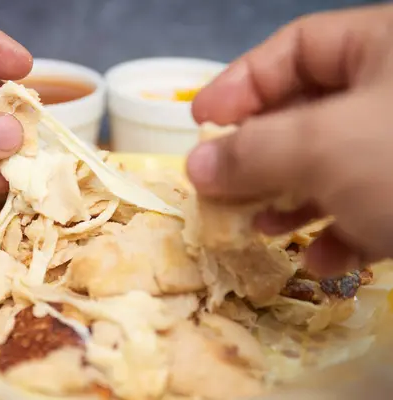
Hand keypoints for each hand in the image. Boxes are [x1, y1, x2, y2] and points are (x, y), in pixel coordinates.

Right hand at [187, 5, 392, 275]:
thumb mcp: (324, 146)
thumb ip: (251, 152)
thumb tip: (194, 166)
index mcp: (385, 48)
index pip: (293, 51)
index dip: (239, 85)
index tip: (199, 123)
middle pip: (307, 115)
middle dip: (259, 155)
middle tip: (219, 184)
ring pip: (334, 168)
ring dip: (291, 202)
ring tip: (260, 229)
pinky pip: (370, 209)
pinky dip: (339, 235)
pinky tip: (320, 260)